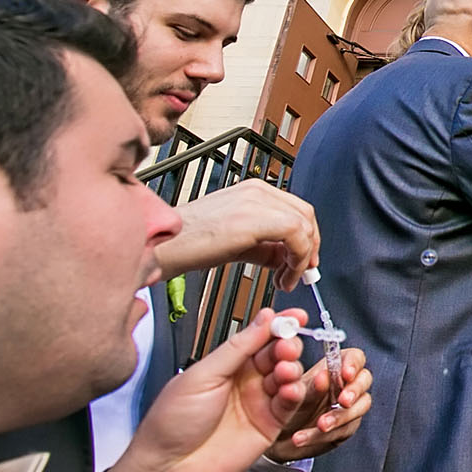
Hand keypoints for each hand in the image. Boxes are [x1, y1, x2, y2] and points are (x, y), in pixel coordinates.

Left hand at [98, 308, 308, 471]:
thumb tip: (266, 317)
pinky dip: (295, 392)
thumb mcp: (203, 375)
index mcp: (227, 364)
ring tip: (284, 370)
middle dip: (287, 345)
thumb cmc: (174, 421)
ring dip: (291, 368)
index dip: (279, 325)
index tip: (297, 316)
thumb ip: (238, 347)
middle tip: (287, 347)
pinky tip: (289, 389)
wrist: (169, 469)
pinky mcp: (270, 425)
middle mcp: (246, 380)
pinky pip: (290, 404)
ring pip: (287, 376)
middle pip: (278, 354)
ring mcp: (259, 402)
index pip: (259, 337)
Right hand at [155, 180, 319, 290]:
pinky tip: (282, 278)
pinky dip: (297, 258)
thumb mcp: (236, 242)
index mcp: (252, 192)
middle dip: (310, 247)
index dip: (308, 237)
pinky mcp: (251, 219)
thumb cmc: (187, 244)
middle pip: (305, 214)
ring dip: (303, 257)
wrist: (161, 246)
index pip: (296, 209)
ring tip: (286, 280)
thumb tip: (286, 259)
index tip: (305, 261)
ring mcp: (254, 201)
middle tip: (302, 272)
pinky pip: (294, 234)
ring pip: (303, 224)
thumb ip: (265, 247)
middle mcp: (256, 191)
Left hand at [267, 347, 372, 460]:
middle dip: (354, 390)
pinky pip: (343, 430)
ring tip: (321, 425)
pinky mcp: (346, 428)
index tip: (346, 374)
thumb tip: (324, 376)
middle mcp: (345, 385)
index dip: (353, 364)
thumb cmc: (287, 405)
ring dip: (341, 417)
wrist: (278, 435)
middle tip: (343, 401)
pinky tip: (303, 438)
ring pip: (360, 406)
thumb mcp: (296, 392)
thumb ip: (313, 385)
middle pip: (365, 379)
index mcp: (333, 368)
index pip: (354, 357)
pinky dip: (323, 435)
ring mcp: (349, 407)